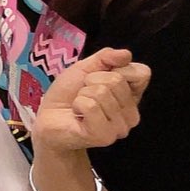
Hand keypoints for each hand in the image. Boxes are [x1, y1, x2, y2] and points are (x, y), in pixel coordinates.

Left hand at [31, 48, 151, 152]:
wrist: (48, 118)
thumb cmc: (68, 94)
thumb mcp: (85, 67)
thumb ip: (106, 57)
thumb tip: (126, 54)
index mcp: (133, 96)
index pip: (142, 73)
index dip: (116, 68)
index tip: (99, 76)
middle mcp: (132, 114)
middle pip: (117, 80)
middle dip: (92, 80)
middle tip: (84, 93)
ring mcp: (120, 128)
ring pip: (102, 92)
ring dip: (83, 94)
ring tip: (80, 106)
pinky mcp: (105, 136)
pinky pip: (91, 106)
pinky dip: (78, 105)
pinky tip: (78, 116)